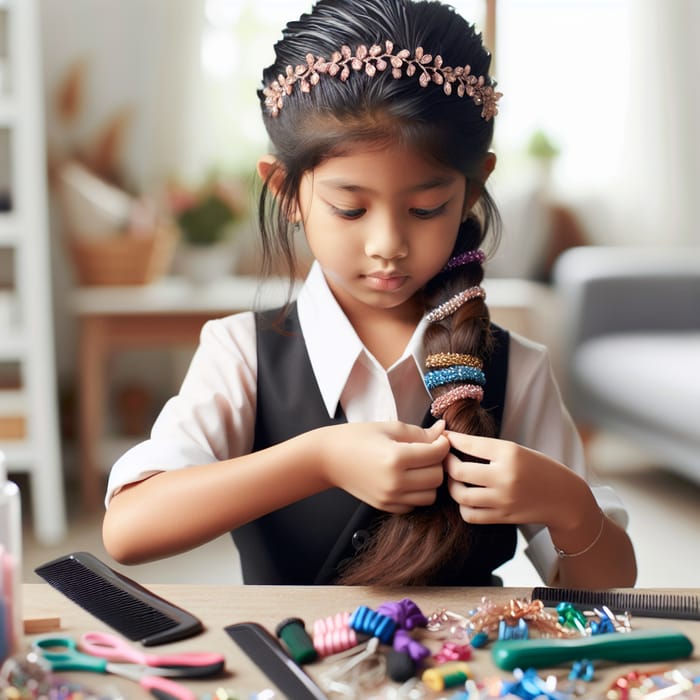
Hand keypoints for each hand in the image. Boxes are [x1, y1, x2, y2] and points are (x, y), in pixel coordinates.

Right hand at [319, 420, 449, 512]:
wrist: (329, 458)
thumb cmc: (357, 438)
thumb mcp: (389, 428)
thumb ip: (419, 432)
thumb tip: (443, 430)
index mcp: (396, 458)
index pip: (437, 454)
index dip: (443, 444)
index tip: (439, 438)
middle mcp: (395, 482)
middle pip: (437, 477)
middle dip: (438, 462)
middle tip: (429, 451)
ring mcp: (390, 498)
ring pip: (430, 495)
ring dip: (430, 480)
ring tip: (419, 466)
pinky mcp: (386, 507)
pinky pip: (415, 505)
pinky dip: (417, 493)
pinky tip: (408, 479)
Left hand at [443, 431, 592, 530]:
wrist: (564, 497)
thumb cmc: (538, 468)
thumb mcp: (517, 450)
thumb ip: (488, 448)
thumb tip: (453, 442)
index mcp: (510, 453)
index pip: (470, 444)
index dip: (451, 440)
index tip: (443, 437)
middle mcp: (505, 476)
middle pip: (459, 471)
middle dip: (446, 463)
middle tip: (444, 458)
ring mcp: (503, 499)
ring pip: (461, 494)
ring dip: (452, 485)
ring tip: (454, 479)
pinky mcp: (503, 517)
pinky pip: (470, 514)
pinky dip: (463, 506)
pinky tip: (466, 497)